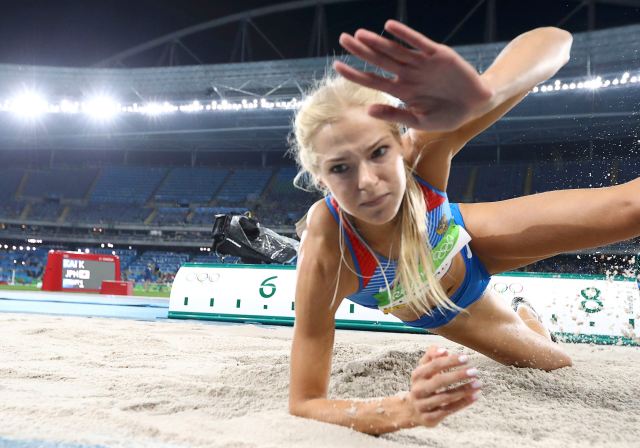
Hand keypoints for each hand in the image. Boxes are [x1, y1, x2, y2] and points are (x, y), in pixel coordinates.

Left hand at [334, 20, 493, 131]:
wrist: (475, 105)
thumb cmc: (446, 116)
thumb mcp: (419, 121)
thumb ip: (394, 115)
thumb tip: (368, 111)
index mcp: (401, 91)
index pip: (373, 80)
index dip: (355, 73)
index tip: (337, 66)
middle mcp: (407, 75)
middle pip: (379, 60)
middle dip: (361, 50)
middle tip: (342, 39)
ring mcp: (421, 63)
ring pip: (395, 50)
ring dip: (378, 42)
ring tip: (359, 34)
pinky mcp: (437, 54)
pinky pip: (418, 42)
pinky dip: (404, 35)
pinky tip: (390, 27)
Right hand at [407, 345, 480, 426]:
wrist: (411, 410)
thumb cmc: (423, 384)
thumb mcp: (423, 369)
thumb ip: (432, 356)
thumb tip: (443, 350)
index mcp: (417, 375)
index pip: (434, 365)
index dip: (450, 361)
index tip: (466, 358)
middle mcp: (418, 390)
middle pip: (439, 381)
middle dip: (458, 375)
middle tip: (475, 371)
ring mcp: (423, 405)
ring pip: (446, 397)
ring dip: (464, 390)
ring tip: (478, 384)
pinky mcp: (430, 418)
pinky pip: (449, 410)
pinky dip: (463, 403)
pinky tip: (475, 396)